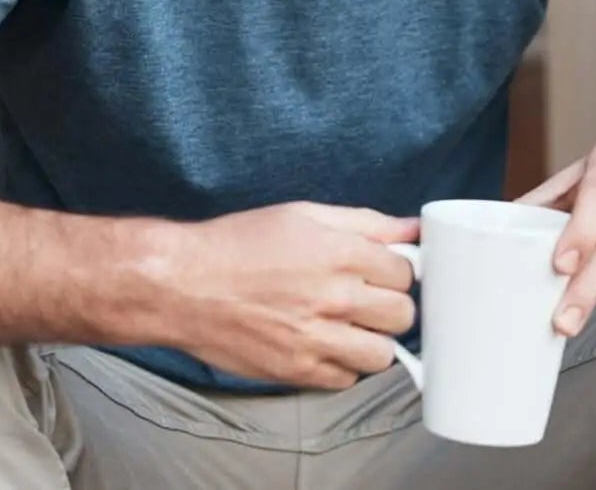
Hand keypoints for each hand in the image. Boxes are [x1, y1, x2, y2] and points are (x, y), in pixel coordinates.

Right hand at [163, 202, 418, 389]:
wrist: (182, 285)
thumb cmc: (238, 244)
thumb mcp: (303, 215)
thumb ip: (366, 223)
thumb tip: (413, 228)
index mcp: (341, 253)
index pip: (406, 273)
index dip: (396, 272)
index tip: (381, 273)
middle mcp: (334, 297)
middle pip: (402, 315)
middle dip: (390, 307)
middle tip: (368, 301)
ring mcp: (317, 339)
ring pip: (381, 355)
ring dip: (372, 342)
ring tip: (350, 328)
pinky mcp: (297, 371)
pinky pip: (345, 380)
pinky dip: (342, 366)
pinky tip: (325, 345)